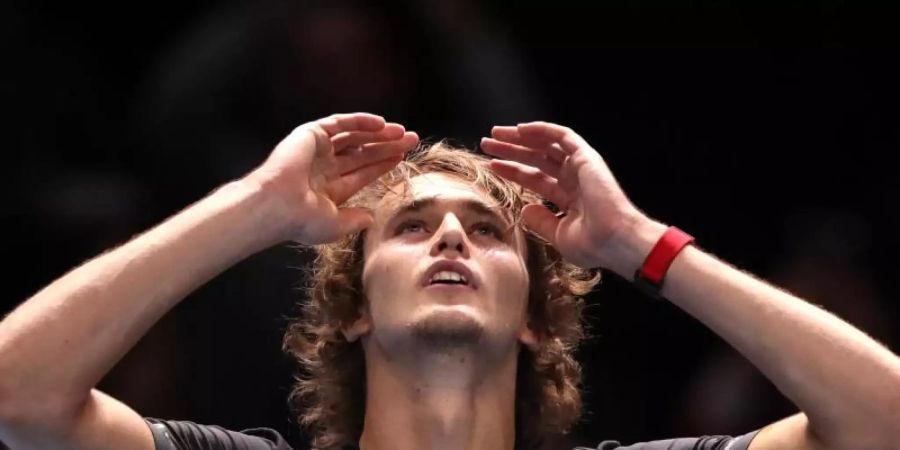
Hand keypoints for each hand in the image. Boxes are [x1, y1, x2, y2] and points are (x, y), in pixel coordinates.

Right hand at [247, 112, 418, 244]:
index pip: (362, 172)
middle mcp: (324, 167)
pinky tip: (382, 124)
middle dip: (387, 146)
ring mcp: (317, 149)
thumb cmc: (302, 221)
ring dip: (379, 133)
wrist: (276, 206)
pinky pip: (341, 123)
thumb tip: (371, 219)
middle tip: (412, 140)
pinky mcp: (311, 134)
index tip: (402, 157)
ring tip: (402, 133)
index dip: (383, 164)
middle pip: (363, 152)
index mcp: (329, 188)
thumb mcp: (336, 225)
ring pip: (355, 136)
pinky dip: (361, 121)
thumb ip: (355, 220)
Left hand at [481, 122, 642, 269]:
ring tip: (495, 134)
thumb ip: (541, 222)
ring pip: (545, 144)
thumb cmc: (593, 245)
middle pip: (536, 159)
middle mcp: (574, 179)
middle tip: (487, 144)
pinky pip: (561, 136)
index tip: (491, 165)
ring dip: (520, 138)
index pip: (534, 179)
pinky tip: (520, 130)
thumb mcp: (558, 235)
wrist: (614, 241)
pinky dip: (542, 130)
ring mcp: (580, 167)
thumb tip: (525, 209)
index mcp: (569, 197)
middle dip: (511, 151)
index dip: (512, 171)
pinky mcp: (586, 157)